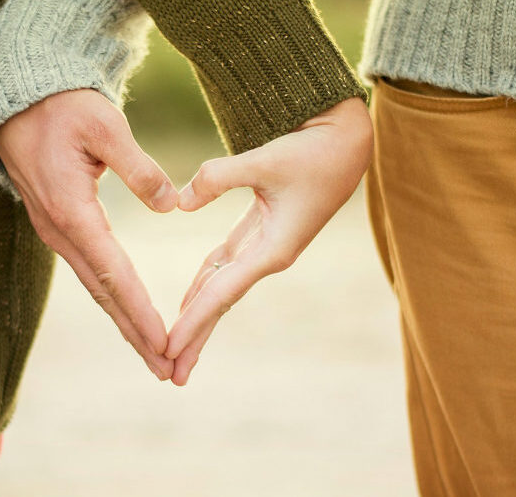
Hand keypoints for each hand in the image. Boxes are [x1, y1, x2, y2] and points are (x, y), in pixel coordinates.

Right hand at [0, 89, 177, 379]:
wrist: (19, 101)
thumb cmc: (63, 108)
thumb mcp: (104, 125)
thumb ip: (139, 167)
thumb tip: (170, 205)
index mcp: (72, 210)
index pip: (113, 273)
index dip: (140, 310)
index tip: (164, 342)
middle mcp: (60, 230)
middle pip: (103, 293)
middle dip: (135, 333)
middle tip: (166, 369)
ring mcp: (55, 231)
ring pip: (95, 287)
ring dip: (124, 321)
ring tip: (153, 353)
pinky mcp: (58, 226)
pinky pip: (89, 271)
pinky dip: (112, 298)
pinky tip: (128, 313)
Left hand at [166, 97, 373, 384]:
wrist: (347, 141)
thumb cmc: (313, 151)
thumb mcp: (266, 159)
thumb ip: (218, 178)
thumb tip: (179, 203)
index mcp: (273, 249)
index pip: (222, 294)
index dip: (193, 322)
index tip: (168, 349)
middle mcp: (268, 256)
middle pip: (221, 303)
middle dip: (195, 338)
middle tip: (170, 374)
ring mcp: (265, 247)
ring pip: (221, 288)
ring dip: (198, 317)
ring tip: (175, 348)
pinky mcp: (261, 232)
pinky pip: (225, 266)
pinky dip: (204, 284)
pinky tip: (188, 301)